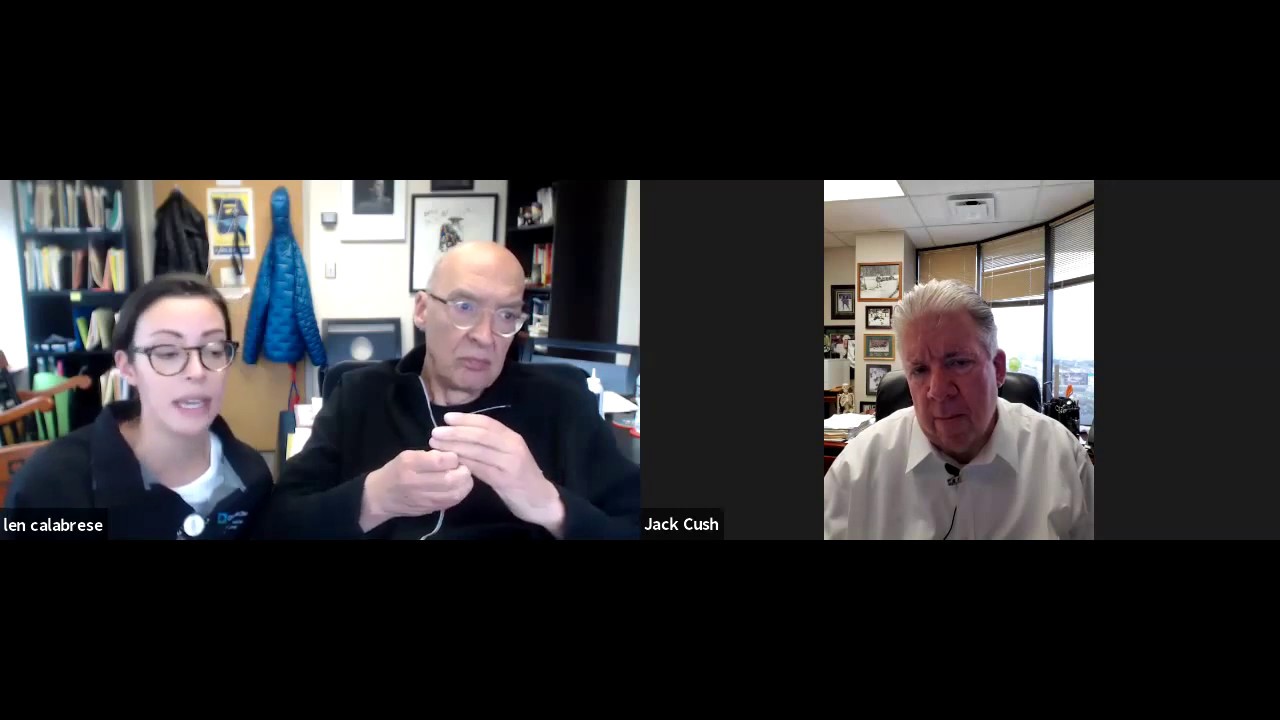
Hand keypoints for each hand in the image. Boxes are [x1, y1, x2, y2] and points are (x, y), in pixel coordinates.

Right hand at [360, 449, 472, 530]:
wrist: (380, 496)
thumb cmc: (396, 471)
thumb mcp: (408, 455)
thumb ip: (430, 455)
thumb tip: (453, 456)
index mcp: (409, 464)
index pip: (440, 461)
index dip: (453, 457)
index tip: (454, 455)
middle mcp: (415, 482)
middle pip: (450, 479)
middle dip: (464, 471)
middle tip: (464, 466)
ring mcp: (422, 499)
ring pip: (454, 493)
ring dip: (465, 484)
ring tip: (464, 476)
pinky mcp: (429, 509)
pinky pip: (451, 502)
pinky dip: (460, 493)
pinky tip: (459, 486)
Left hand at [428, 412, 565, 536]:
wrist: (541, 500)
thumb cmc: (521, 476)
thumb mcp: (508, 455)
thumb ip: (491, 444)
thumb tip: (462, 433)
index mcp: (513, 437)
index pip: (487, 422)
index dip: (466, 419)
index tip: (446, 417)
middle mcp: (513, 446)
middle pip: (481, 434)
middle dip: (456, 432)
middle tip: (435, 432)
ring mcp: (510, 463)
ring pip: (479, 450)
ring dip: (455, 446)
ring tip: (436, 445)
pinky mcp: (506, 480)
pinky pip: (480, 468)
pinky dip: (464, 463)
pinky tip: (451, 462)